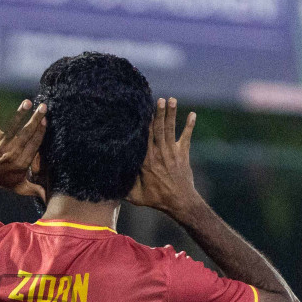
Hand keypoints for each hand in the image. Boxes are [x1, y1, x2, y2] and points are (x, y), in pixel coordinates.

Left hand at [0, 100, 45, 198]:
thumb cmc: (2, 181)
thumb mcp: (20, 187)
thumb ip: (35, 190)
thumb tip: (49, 199)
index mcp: (21, 164)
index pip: (34, 145)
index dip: (40, 133)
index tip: (46, 121)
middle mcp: (12, 154)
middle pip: (26, 134)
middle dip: (35, 120)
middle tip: (43, 107)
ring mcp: (0, 146)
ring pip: (13, 128)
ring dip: (20, 114)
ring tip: (28, 102)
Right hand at [126, 98, 201, 216]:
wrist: (180, 202)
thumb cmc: (156, 200)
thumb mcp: (135, 196)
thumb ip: (124, 187)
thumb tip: (108, 181)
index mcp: (146, 161)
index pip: (144, 138)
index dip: (143, 124)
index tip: (140, 110)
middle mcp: (159, 153)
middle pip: (158, 129)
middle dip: (159, 113)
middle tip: (159, 99)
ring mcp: (172, 152)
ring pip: (170, 129)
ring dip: (171, 114)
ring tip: (171, 100)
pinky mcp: (183, 154)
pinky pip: (186, 137)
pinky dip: (190, 125)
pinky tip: (193, 114)